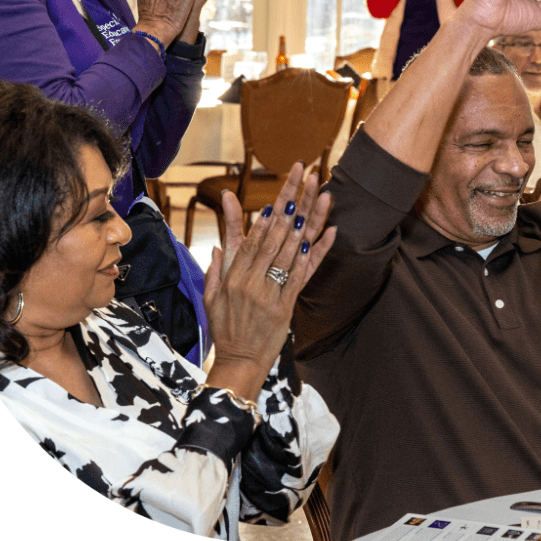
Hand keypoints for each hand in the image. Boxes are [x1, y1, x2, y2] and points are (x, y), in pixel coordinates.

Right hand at [204, 163, 337, 390]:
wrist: (238, 362)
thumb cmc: (224, 329)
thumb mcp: (211, 296)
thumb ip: (216, 267)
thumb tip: (218, 245)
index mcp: (232, 276)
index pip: (253, 238)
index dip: (269, 214)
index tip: (282, 192)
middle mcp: (251, 281)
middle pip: (275, 236)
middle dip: (292, 205)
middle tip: (306, 178)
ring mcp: (270, 293)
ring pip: (292, 250)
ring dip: (309, 220)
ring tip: (322, 196)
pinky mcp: (286, 306)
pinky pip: (304, 274)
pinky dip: (317, 252)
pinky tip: (330, 232)